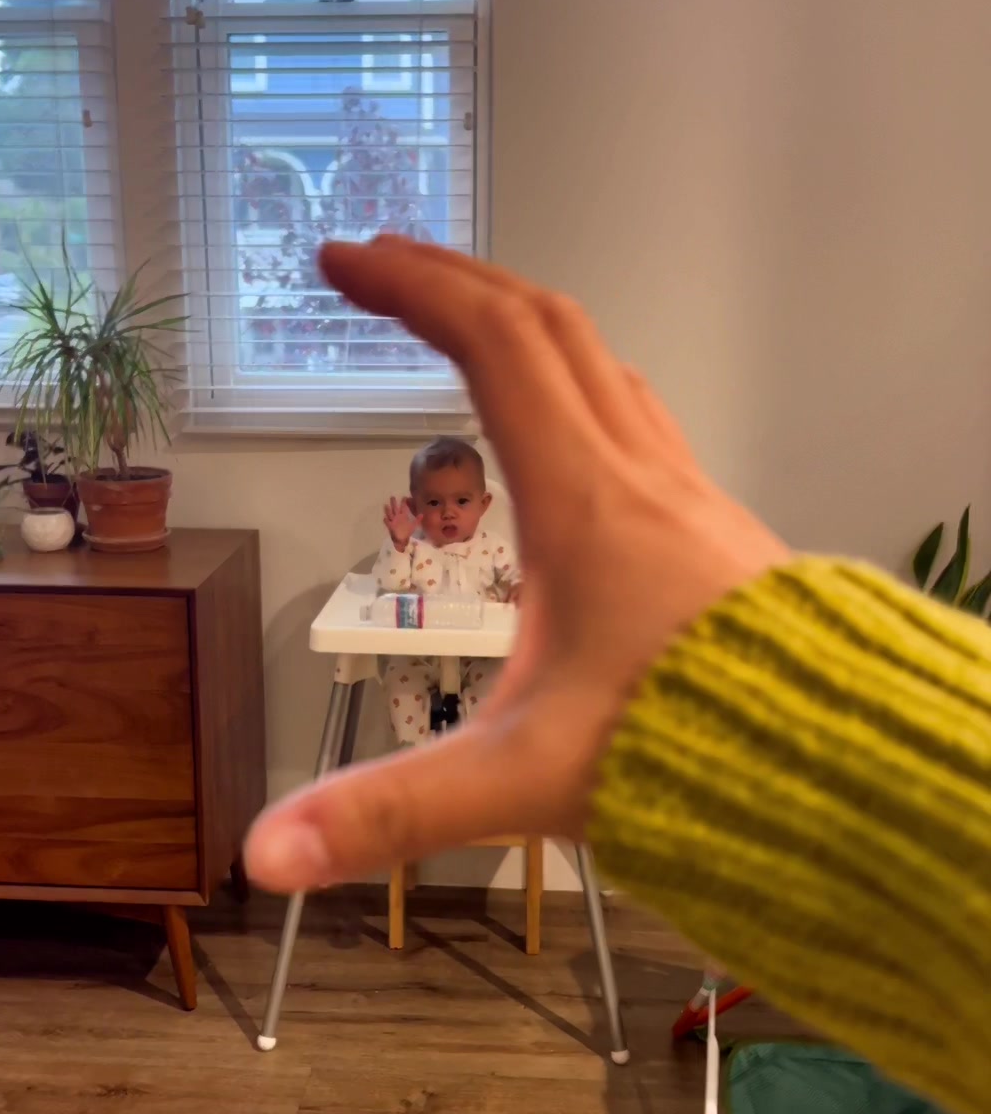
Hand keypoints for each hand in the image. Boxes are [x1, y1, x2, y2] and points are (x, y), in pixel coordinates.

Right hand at [245, 238, 787, 892]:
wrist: (844, 765)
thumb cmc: (698, 755)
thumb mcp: (520, 781)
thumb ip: (391, 811)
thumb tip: (269, 852)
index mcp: (581, 503)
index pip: (490, 346)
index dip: (410, 289)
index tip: (344, 260)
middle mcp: (638, 476)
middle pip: (547, 326)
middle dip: (456, 279)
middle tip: (384, 264)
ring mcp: (686, 495)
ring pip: (604, 363)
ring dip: (524, 322)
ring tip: (465, 321)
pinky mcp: (713, 529)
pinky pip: (641, 415)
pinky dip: (582, 382)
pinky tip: (572, 430)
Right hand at [383, 496, 415, 551]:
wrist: (402, 539)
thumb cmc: (407, 532)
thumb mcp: (413, 525)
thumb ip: (417, 519)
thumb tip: (422, 514)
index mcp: (403, 516)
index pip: (403, 507)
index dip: (403, 503)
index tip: (404, 497)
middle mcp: (397, 517)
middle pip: (395, 508)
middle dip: (394, 503)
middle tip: (392, 497)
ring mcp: (393, 521)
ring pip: (390, 514)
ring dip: (388, 510)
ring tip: (386, 506)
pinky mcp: (390, 526)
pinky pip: (388, 523)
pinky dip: (386, 521)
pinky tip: (385, 518)